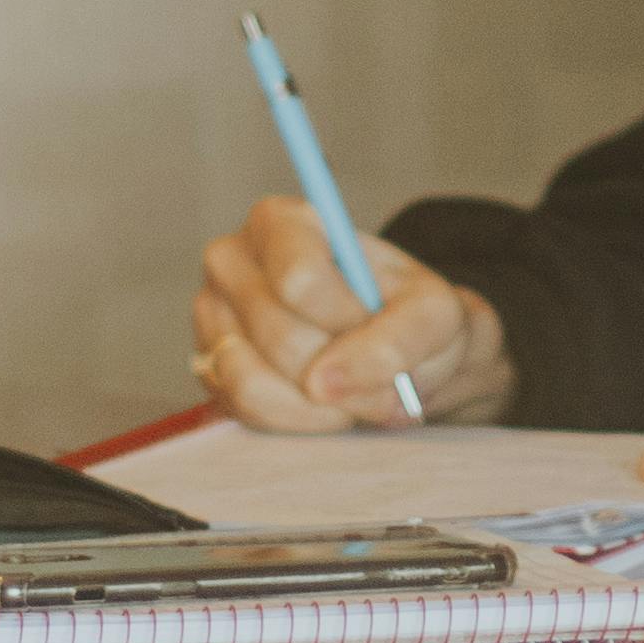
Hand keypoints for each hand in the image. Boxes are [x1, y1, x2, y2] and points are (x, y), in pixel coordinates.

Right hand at [190, 196, 515, 432]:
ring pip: (253, 382)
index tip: (374, 323)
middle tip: (378, 373)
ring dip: (321, 405)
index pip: (300, 279)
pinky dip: (299, 420)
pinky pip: (246, 412)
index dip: (348, 320)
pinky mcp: (209, 368)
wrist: (394, 346)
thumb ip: (399, 337)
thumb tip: (325, 382)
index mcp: (280, 222)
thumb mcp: (434, 312)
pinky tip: (326, 405)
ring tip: (354, 392)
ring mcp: (210, 318)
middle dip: (343, 373)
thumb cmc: (408, 314)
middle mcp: (231, 261)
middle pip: (281, 338)